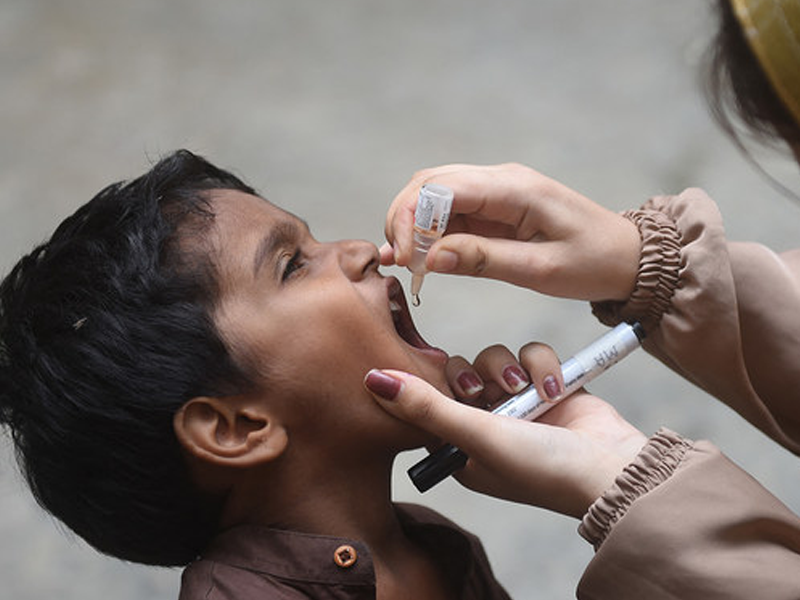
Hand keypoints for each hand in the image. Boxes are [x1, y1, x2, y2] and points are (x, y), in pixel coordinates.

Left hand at [364, 343, 646, 517]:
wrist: (612, 470)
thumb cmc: (539, 467)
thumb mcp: (475, 436)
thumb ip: (424, 407)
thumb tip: (370, 380)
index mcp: (459, 448)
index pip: (426, 404)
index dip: (428, 386)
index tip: (441, 384)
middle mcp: (485, 425)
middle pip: (459, 373)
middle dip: (474, 375)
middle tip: (485, 392)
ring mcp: (518, 405)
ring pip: (493, 358)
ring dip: (510, 368)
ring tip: (529, 391)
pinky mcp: (547, 386)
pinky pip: (530, 355)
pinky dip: (542, 365)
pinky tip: (555, 387)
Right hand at [382, 163, 640, 301]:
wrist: (627, 257)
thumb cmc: (593, 263)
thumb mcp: (540, 270)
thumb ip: (484, 260)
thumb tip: (431, 258)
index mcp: (514, 188)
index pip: (442, 188)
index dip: (412, 219)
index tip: (404, 258)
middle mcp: (500, 179)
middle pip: (429, 183)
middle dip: (404, 219)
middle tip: (399, 261)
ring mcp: (496, 190)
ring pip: (433, 194)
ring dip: (413, 225)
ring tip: (407, 262)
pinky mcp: (495, 206)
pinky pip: (450, 211)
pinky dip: (430, 232)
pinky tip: (425, 257)